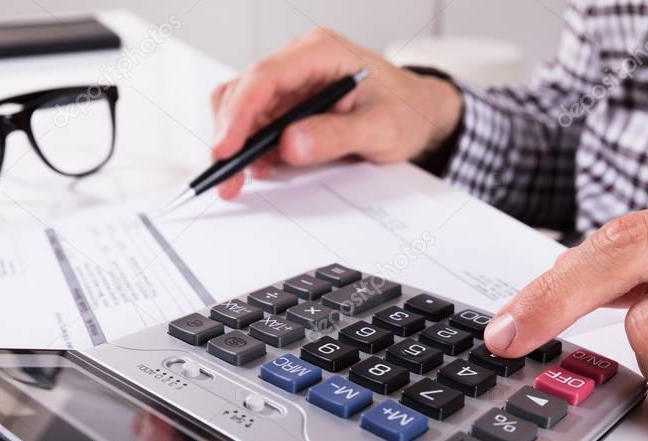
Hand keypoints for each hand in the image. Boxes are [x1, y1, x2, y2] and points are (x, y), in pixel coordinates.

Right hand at [209, 28, 462, 198]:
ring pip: (242, 109)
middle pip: (243, 92)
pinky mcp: (288, 107)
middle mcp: (299, 63)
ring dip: (237, 146)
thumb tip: (291, 143)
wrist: (420, 115)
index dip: (239, 114)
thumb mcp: (382, 128)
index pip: (265, 77)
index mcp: (320, 53)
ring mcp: (291, 85)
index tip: (227, 148)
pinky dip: (251, 150)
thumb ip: (337, 135)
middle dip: (229, 136)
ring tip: (240, 180)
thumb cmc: (406, 112)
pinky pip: (256, 125)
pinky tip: (260, 170)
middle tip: (228, 178)